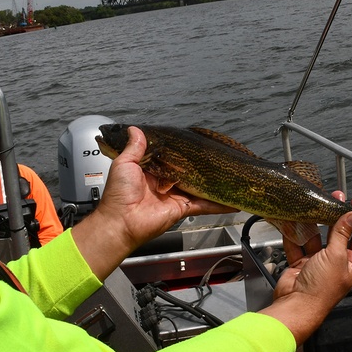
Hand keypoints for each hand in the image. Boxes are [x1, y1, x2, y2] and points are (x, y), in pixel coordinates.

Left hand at [72, 126, 233, 279]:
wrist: (121, 222)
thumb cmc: (119, 194)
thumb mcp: (124, 164)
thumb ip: (134, 148)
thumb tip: (135, 129)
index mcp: (151, 171)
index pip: (169, 158)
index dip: (180, 151)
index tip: (193, 142)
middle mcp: (164, 182)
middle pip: (187, 171)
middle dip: (200, 166)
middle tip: (216, 155)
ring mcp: (175, 196)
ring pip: (198, 187)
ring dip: (212, 184)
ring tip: (229, 175)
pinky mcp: (182, 208)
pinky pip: (202, 205)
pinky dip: (217, 205)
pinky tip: (231, 201)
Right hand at [260, 192, 351, 344]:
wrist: (296, 305)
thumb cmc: (322, 289)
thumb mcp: (336, 256)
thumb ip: (342, 234)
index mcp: (351, 264)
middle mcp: (335, 263)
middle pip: (337, 235)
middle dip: (334, 218)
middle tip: (334, 199)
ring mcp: (316, 263)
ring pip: (315, 238)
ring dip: (313, 225)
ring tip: (313, 207)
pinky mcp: (299, 264)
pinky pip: (297, 245)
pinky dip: (294, 235)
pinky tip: (294, 221)